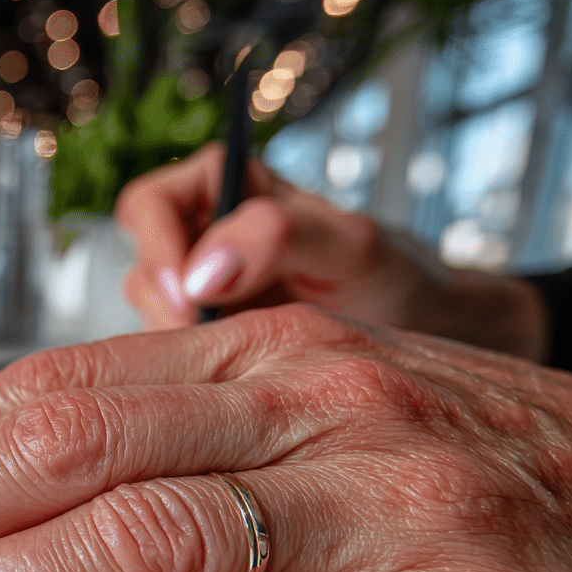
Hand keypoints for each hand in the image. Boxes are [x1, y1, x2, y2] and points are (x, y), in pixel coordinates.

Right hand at [114, 144, 547, 361]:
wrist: (429, 340)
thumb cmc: (398, 278)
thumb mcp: (351, 247)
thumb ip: (278, 237)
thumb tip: (200, 271)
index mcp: (229, 189)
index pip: (151, 204)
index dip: (158, 246)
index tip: (188, 295)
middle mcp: (206, 239)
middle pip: (142, 265)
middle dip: (168, 307)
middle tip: (216, 339)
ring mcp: (205, 297)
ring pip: (151, 319)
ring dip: (182, 346)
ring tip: (246, 360)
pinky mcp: (209, 347)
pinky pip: (173, 360)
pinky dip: (194, 375)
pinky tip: (240, 382)